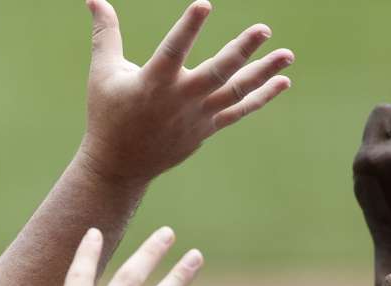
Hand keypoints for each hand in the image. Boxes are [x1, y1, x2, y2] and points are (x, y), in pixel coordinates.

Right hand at [79, 0, 294, 181]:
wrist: (121, 165)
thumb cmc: (109, 114)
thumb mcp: (103, 72)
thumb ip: (105, 34)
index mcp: (154, 82)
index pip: (174, 50)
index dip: (189, 27)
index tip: (205, 4)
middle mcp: (180, 99)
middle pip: (217, 72)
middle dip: (242, 50)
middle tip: (264, 29)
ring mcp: (198, 116)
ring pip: (236, 92)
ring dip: (264, 73)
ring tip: (288, 55)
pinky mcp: (207, 128)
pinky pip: (239, 111)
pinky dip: (262, 97)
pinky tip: (283, 82)